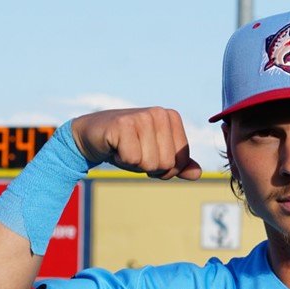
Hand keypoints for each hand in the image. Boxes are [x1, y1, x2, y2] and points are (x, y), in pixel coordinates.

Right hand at [71, 108, 202, 179]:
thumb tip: (197, 174)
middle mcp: (159, 113)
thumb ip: (178, 164)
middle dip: (149, 167)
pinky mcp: (123, 124)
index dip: (164, 168)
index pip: (181, 161)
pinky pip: (132, 159)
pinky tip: (115, 147)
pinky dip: (122, 160)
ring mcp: (141, 117)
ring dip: (135, 164)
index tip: (148, 154)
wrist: (93, 136)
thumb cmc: (127, 145)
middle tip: (134, 152)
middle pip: (167, 164)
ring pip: (150, 163)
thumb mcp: (156, 155)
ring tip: (125, 148)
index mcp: (172, 118)